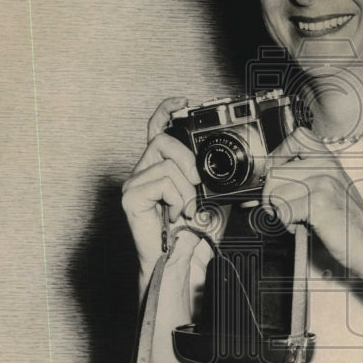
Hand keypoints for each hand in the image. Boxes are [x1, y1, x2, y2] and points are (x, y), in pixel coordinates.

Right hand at [121, 96, 200, 289]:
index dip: (167, 110)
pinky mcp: (130, 197)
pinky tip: (176, 214)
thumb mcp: (214, 195)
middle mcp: (144, 171)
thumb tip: (231, 163)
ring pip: (167, 165)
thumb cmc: (197, 231)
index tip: (184, 102)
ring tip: (187, 209)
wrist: (185, 259)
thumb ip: (215, 175)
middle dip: (187, 158)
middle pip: (161, 140)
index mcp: (161, 166)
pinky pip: (161, 182)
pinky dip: (177, 198)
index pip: (156, 128)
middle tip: (197, 183)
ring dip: (187, 189)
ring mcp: (135, 183)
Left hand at [261, 128, 362, 281]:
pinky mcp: (319, 202)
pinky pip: (282, 211)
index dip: (279, 155)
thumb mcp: (326, 189)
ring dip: (282, 213)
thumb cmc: (346, 221)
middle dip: (273, 197)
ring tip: (303, 219)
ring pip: (275, 193)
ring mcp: (324, 182)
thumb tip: (266, 178)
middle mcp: (327, 166)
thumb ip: (300, 177)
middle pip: (274, 173)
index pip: (297, 137)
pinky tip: (308, 226)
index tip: (278, 174)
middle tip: (290, 210)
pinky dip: (288, 225)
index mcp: (329, 159)